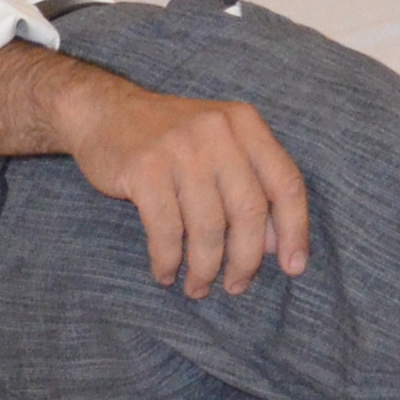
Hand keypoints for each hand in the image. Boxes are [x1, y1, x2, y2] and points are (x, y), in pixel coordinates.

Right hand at [56, 69, 312, 299]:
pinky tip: (166, 273)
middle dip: (246, 259)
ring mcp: (180, 148)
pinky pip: (165, 231)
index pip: (285, 182)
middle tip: (236, 286)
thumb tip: (276, 246)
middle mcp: (217, 131)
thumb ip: (251, 185)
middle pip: (249, 210)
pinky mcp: (144, 169)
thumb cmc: (171, 139)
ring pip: (207, 227)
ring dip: (205, 269)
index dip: (295, 230)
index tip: (293, 268)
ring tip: (198, 287)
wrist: (105, 111)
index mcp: (245, 124)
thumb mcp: (220, 146)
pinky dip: (168, 261)